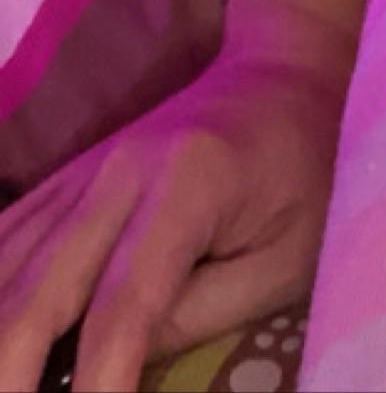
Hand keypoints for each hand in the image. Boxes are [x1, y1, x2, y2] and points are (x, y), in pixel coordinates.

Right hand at [0, 38, 350, 392]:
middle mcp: (117, 173)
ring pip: (5, 269)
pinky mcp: (64, 182)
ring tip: (8, 383)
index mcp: (186, 186)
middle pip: (37, 294)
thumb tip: (119, 366)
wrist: (281, 76)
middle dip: (13, 371)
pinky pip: (3, 242)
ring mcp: (82, 174)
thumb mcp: (284, 256)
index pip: (122, 310)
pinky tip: (3, 335)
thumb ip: (203, 312)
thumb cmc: (303, 173)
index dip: (99, 383)